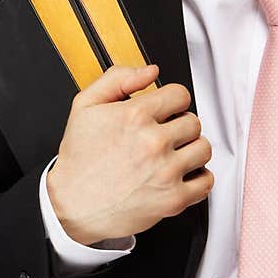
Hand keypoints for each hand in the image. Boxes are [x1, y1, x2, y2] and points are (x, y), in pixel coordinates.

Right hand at [46, 64, 213, 244]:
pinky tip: (181, 175)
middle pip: (194, 121)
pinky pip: (206, 181)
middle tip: (164, 136)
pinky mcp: (173, 199)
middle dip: (180, 126)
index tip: (166, 112)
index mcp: (135, 116)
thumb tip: (150, 71)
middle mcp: (153, 142)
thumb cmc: (78, 160)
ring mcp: (166, 171)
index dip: (172, 102)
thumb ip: (117, 78)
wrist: (71, 206)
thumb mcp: (85, 106)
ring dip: (191, 150)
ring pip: (204, 148)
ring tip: (173, 154)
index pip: (180, 95)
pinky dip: (198, 178)